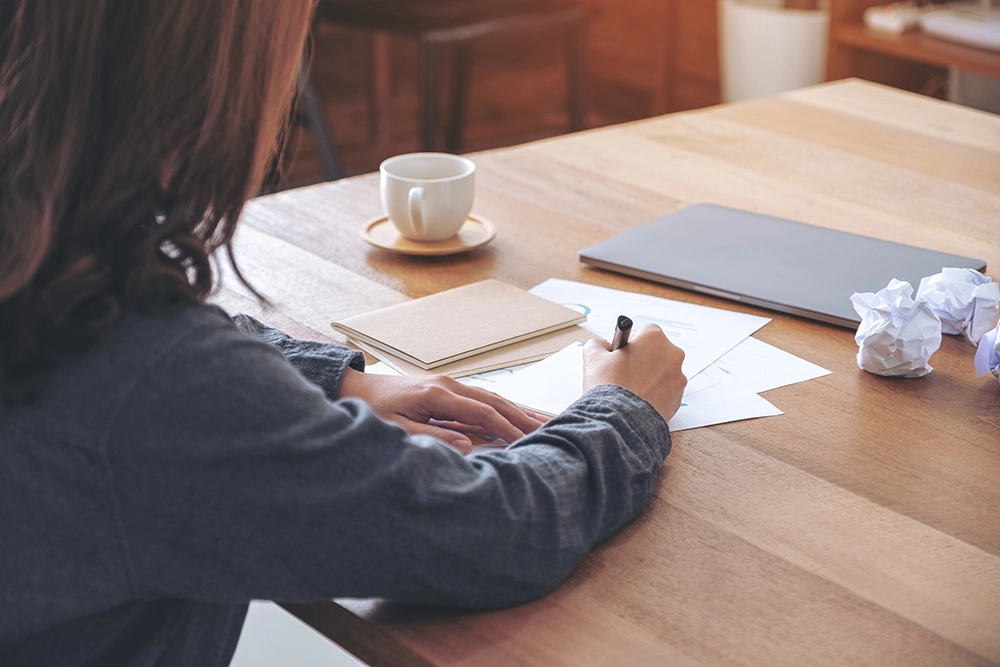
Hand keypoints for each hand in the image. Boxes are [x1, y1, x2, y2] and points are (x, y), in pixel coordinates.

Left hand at [338, 369, 548, 453]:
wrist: (354, 388)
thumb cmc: (372, 410)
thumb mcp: (397, 429)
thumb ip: (433, 438)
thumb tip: (468, 446)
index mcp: (438, 394)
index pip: (483, 412)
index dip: (507, 428)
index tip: (528, 442)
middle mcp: (448, 385)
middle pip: (495, 401)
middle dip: (523, 416)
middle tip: (551, 429)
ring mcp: (448, 385)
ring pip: (492, 398)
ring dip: (517, 411)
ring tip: (543, 421)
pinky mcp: (446, 390)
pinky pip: (481, 399)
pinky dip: (501, 409)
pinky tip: (514, 417)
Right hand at [582, 324, 686, 420]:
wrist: (619, 420)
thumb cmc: (609, 386)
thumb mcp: (593, 356)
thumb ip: (599, 344)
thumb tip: (603, 346)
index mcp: (654, 338)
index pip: (643, 333)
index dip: (630, 344)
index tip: (621, 355)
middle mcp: (672, 354)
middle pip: (656, 352)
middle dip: (642, 360)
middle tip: (624, 373)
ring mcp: (678, 378)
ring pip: (662, 373)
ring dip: (649, 377)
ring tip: (630, 390)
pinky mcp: (678, 398)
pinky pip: (665, 391)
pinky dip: (655, 394)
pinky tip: (638, 400)